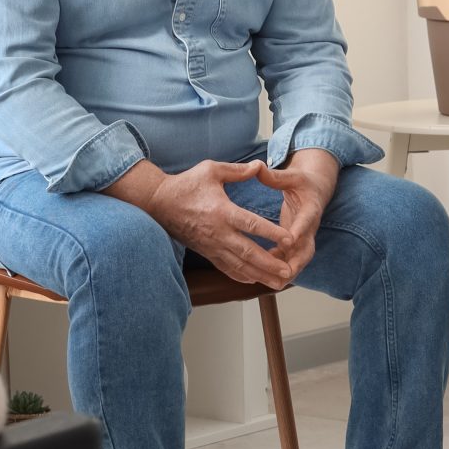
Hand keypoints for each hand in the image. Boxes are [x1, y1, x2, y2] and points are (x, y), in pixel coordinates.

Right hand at [134, 159, 298, 288]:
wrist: (158, 202)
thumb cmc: (185, 184)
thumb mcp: (211, 170)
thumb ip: (237, 170)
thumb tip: (260, 165)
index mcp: (222, 211)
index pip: (251, 224)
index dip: (271, 232)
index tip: (290, 239)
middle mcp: (218, 232)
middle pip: (248, 252)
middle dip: (269, 263)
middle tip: (288, 271)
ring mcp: (211, 245)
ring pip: (239, 265)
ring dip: (260, 275)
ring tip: (278, 282)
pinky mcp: (206, 252)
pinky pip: (225, 268)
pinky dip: (240, 276)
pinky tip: (254, 281)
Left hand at [254, 149, 337, 280]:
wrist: (316, 191)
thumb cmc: (302, 182)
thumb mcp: (292, 176)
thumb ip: (275, 176)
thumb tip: (257, 167)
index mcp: (310, 209)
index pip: (306, 221)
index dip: (300, 231)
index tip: (291, 240)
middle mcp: (309, 228)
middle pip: (307, 250)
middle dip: (296, 263)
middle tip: (283, 274)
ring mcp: (303, 238)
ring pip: (298, 260)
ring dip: (286, 272)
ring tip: (271, 283)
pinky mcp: (295, 244)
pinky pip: (289, 260)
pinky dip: (278, 269)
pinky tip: (262, 275)